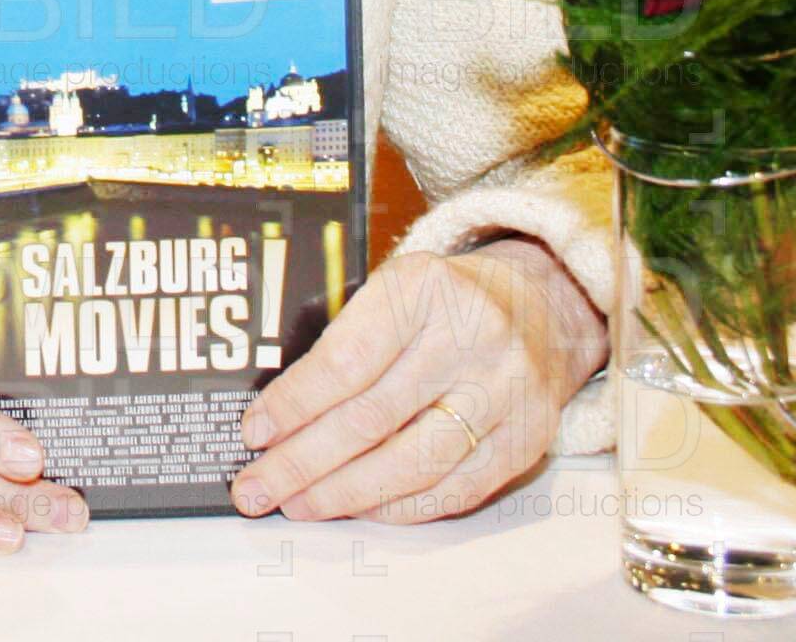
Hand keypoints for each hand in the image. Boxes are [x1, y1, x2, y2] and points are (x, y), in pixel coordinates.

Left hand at [229, 238, 607, 524]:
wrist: (541, 306)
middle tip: (255, 487)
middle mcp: (470, 339)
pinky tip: (357, 508)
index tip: (254, 433)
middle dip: (303, 462)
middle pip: (371, 419)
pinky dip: (398, 506)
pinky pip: (453, 489)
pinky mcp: (526, 439)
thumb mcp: (392, 288)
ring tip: (297, 505)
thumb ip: (343, 339)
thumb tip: (276, 416)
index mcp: (422, 289)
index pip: (345, 360)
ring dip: (344, 494)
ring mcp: (504, 393)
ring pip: (412, 463)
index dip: (294, 404)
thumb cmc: (441, 302)